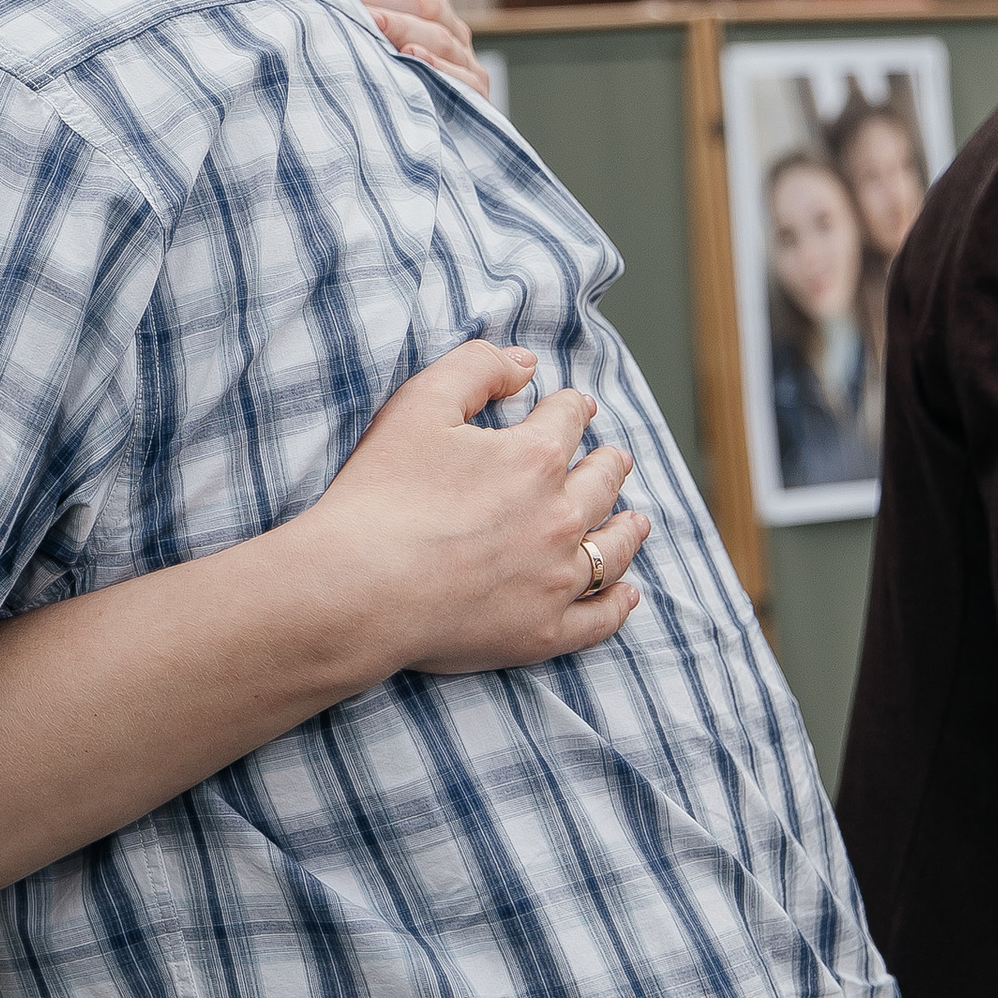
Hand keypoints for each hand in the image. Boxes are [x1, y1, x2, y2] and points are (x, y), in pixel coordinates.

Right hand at [301, 338, 648, 680]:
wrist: (359, 588)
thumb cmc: (381, 494)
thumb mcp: (419, 404)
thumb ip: (476, 367)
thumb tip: (526, 364)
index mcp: (533, 459)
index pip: (567, 420)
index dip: (571, 407)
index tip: (576, 405)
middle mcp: (559, 518)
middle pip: (601, 483)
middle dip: (609, 465)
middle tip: (616, 459)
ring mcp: (555, 580)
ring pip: (610, 550)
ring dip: (628, 529)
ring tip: (638, 521)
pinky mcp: (542, 633)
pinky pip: (598, 619)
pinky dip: (618, 603)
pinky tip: (628, 592)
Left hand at [331, 0, 488, 95]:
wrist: (406, 137)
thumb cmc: (388, 78)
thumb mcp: (381, 32)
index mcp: (442, 23)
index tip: (353, 0)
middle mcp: (460, 43)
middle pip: (434, 15)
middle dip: (394, 14)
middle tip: (362, 14)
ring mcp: (471, 71)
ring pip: (444, 43)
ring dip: (410, 34)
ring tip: (380, 29)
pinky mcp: (476, 100)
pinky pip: (461, 80)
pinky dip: (437, 68)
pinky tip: (412, 59)